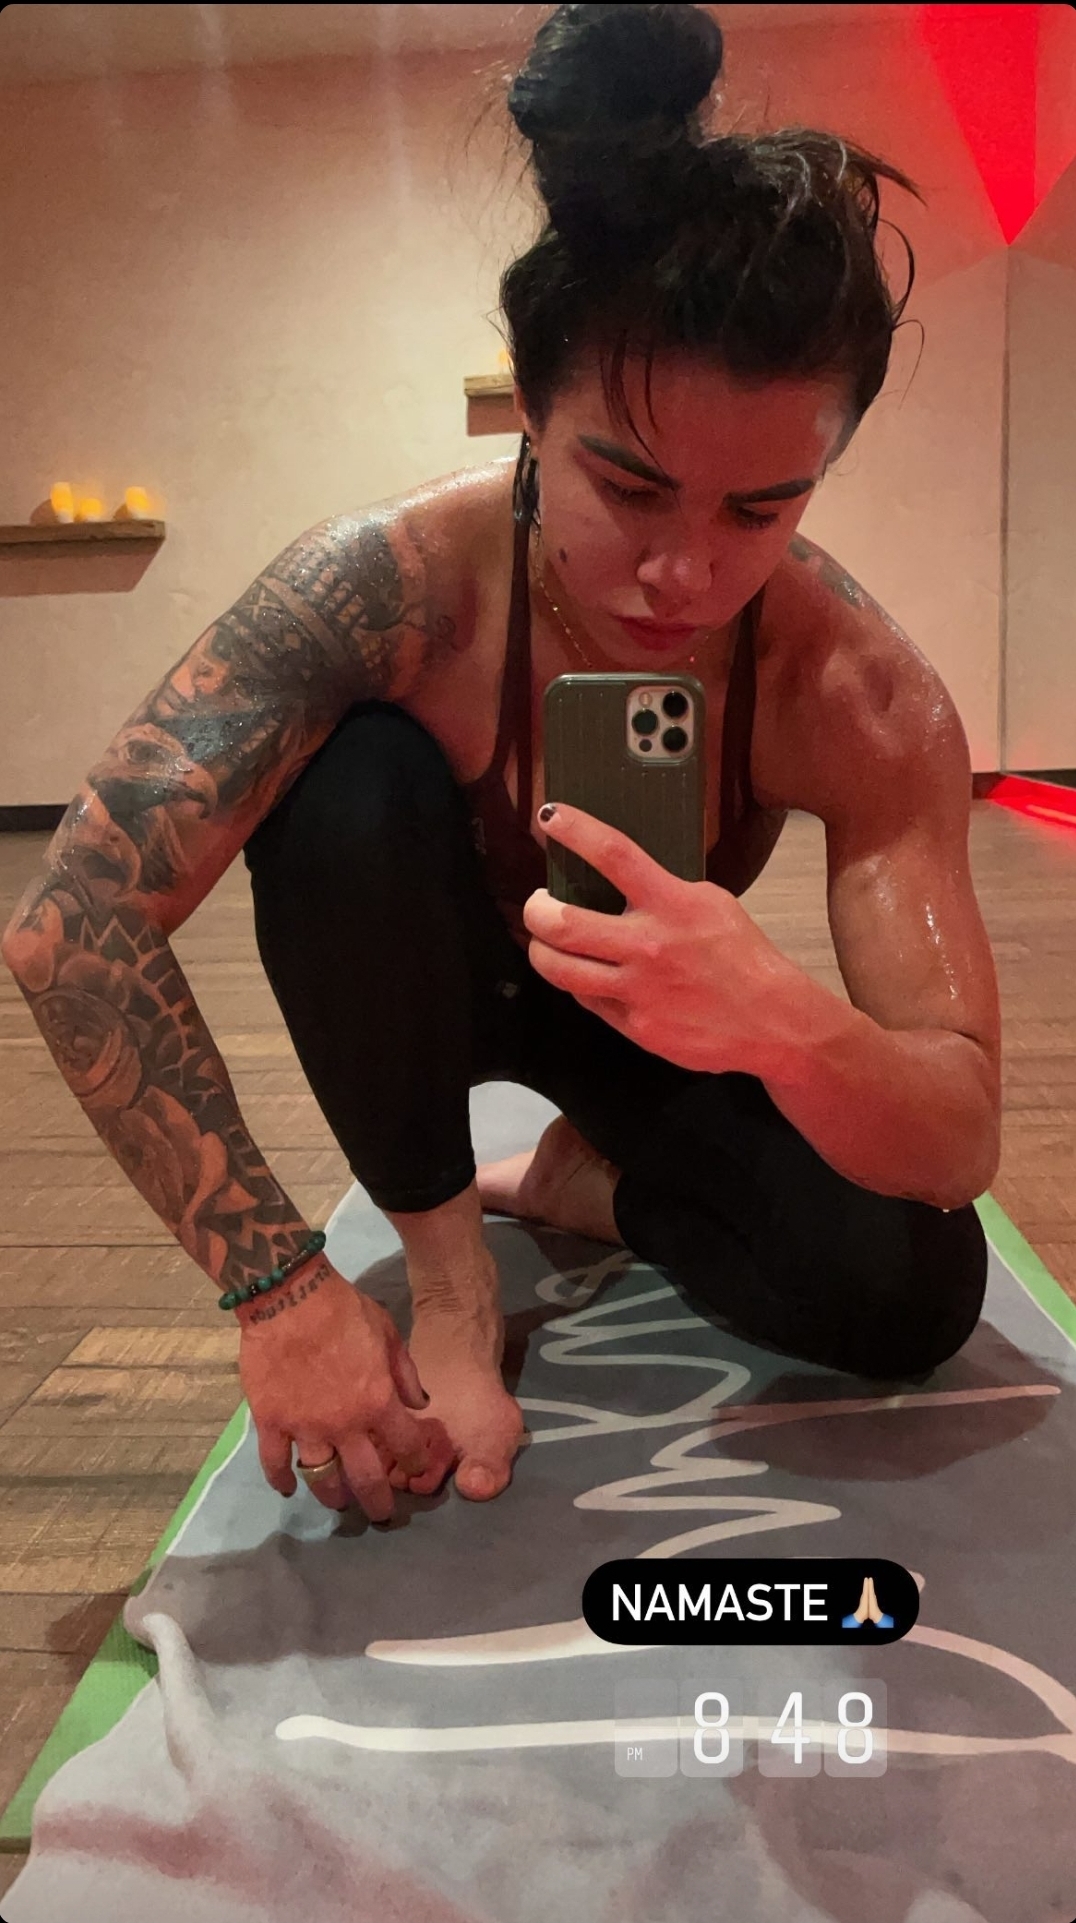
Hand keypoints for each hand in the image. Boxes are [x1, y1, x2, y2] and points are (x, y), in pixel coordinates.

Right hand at [237, 1261, 455, 1522]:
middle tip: (381, 1514)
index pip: (405, 1447)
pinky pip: (275, 1463)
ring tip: (338, 1503)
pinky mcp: (271, 1422)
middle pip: (366, 1479)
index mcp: (377, 1403)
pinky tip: (288, 1488)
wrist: (290, 1297)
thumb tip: (419, 1404)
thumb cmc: (344, 1310)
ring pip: (321, 1479)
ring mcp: (305, 1427)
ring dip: (332, 1497)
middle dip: (377, 1502)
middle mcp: (344, 1425)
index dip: (415, 1462)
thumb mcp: (388, 1333)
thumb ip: (405, 1374)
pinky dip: (281, 1480)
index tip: (416, 1469)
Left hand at [524, 802, 795, 1074]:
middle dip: (535, 909)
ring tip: (544, 940)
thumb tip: (618, 876)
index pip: (614, 854)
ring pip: (559, 969)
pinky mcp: (635, 1025)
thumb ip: (664, 890)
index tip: (551, 818)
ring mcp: (639, 989)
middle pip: (563, 922)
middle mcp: (650, 945)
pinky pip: (587, 999)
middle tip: (537, 903)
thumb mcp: (711, 904)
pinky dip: (578, 984)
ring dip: (540, 950)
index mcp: (673, 904)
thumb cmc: (743, 958)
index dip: (575, 830)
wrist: (773, 1021)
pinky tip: (584, 974)